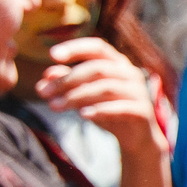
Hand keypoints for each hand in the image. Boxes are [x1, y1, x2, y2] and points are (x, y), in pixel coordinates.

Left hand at [33, 36, 165, 154]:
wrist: (137, 138)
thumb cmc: (109, 111)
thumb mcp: (85, 96)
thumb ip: (68, 84)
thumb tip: (45, 77)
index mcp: (117, 63)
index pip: (97, 47)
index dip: (75, 48)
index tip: (52, 55)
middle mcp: (130, 73)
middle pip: (97, 69)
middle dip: (67, 80)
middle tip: (44, 93)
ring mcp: (138, 92)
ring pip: (105, 88)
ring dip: (76, 96)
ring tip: (54, 106)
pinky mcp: (143, 112)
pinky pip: (120, 108)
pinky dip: (100, 110)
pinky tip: (82, 115)